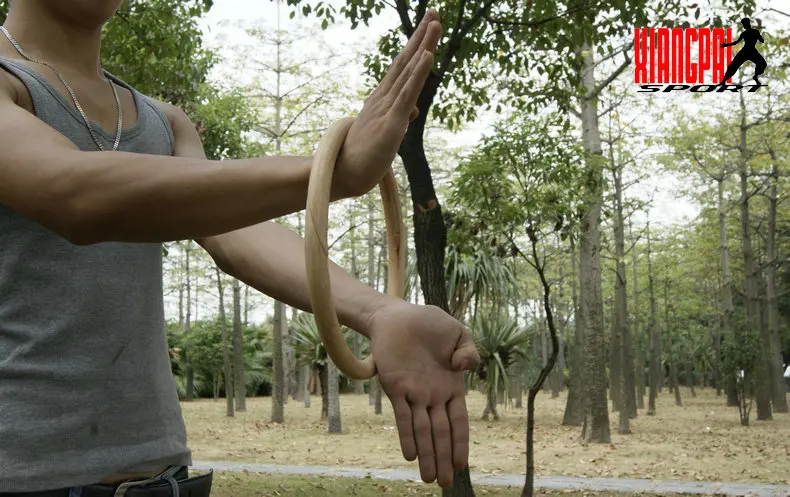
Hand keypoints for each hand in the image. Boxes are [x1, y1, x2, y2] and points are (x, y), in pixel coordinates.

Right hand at [334, 10, 442, 196]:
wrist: (342, 174)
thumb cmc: (364, 154)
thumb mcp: (387, 131)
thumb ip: (400, 116)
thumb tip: (414, 110)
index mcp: (382, 99)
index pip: (402, 67)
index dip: (416, 44)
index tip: (428, 23)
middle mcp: (383, 98)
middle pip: (406, 61)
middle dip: (422, 36)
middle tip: (435, 11)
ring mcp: (386, 108)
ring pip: (408, 72)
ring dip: (423, 46)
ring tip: (435, 23)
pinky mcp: (391, 123)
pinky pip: (407, 95)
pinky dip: (418, 74)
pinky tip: (428, 56)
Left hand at [366, 299, 480, 487]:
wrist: (398, 315)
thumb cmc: (430, 323)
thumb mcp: (458, 334)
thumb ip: (469, 352)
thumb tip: (464, 368)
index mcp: (451, 386)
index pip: (458, 422)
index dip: (460, 443)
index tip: (461, 464)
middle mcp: (433, 395)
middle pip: (440, 433)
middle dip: (442, 458)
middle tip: (445, 483)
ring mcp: (414, 393)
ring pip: (422, 430)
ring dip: (425, 454)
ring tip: (427, 478)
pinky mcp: (394, 386)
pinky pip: (401, 415)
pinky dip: (406, 434)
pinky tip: (409, 454)